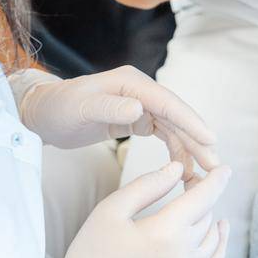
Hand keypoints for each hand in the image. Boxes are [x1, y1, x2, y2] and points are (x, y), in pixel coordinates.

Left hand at [11, 66, 219, 180]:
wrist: (43, 114)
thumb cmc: (59, 108)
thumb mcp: (80, 108)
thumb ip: (109, 107)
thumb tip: (139, 109)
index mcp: (131, 83)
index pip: (167, 102)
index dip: (190, 121)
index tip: (210, 139)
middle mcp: (140, 91)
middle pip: (176, 116)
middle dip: (197, 140)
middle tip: (214, 165)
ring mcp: (140, 104)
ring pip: (174, 127)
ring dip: (189, 149)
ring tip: (202, 174)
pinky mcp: (137, 119)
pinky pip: (164, 134)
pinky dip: (175, 151)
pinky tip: (183, 169)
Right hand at [37, 162, 231, 257]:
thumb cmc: (93, 253)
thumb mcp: (112, 209)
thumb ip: (147, 185)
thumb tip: (176, 169)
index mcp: (165, 231)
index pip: (203, 198)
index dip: (216, 180)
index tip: (223, 168)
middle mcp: (183, 254)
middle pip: (206, 214)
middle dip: (203, 194)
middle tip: (188, 181)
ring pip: (213, 236)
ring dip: (209, 216)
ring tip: (197, 203)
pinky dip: (220, 244)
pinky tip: (218, 230)